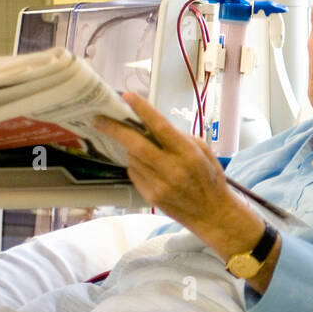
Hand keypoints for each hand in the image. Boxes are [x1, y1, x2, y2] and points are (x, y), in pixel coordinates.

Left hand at [93, 93, 262, 261]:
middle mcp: (173, 169)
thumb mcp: (204, 152)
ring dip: (130, 148)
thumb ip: (181, 138)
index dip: (143, 110)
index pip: (161, 127)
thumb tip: (154, 125)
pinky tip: (146, 164)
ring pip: (133, 158)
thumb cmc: (210, 179)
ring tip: (137, 145)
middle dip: (115, 129)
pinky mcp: (151, 196)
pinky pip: (135, 173)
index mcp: (189, 154)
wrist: (212, 214)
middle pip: (136, 145)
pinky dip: (136, 164)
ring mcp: (160, 185)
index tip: (128, 97)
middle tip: (100, 120)